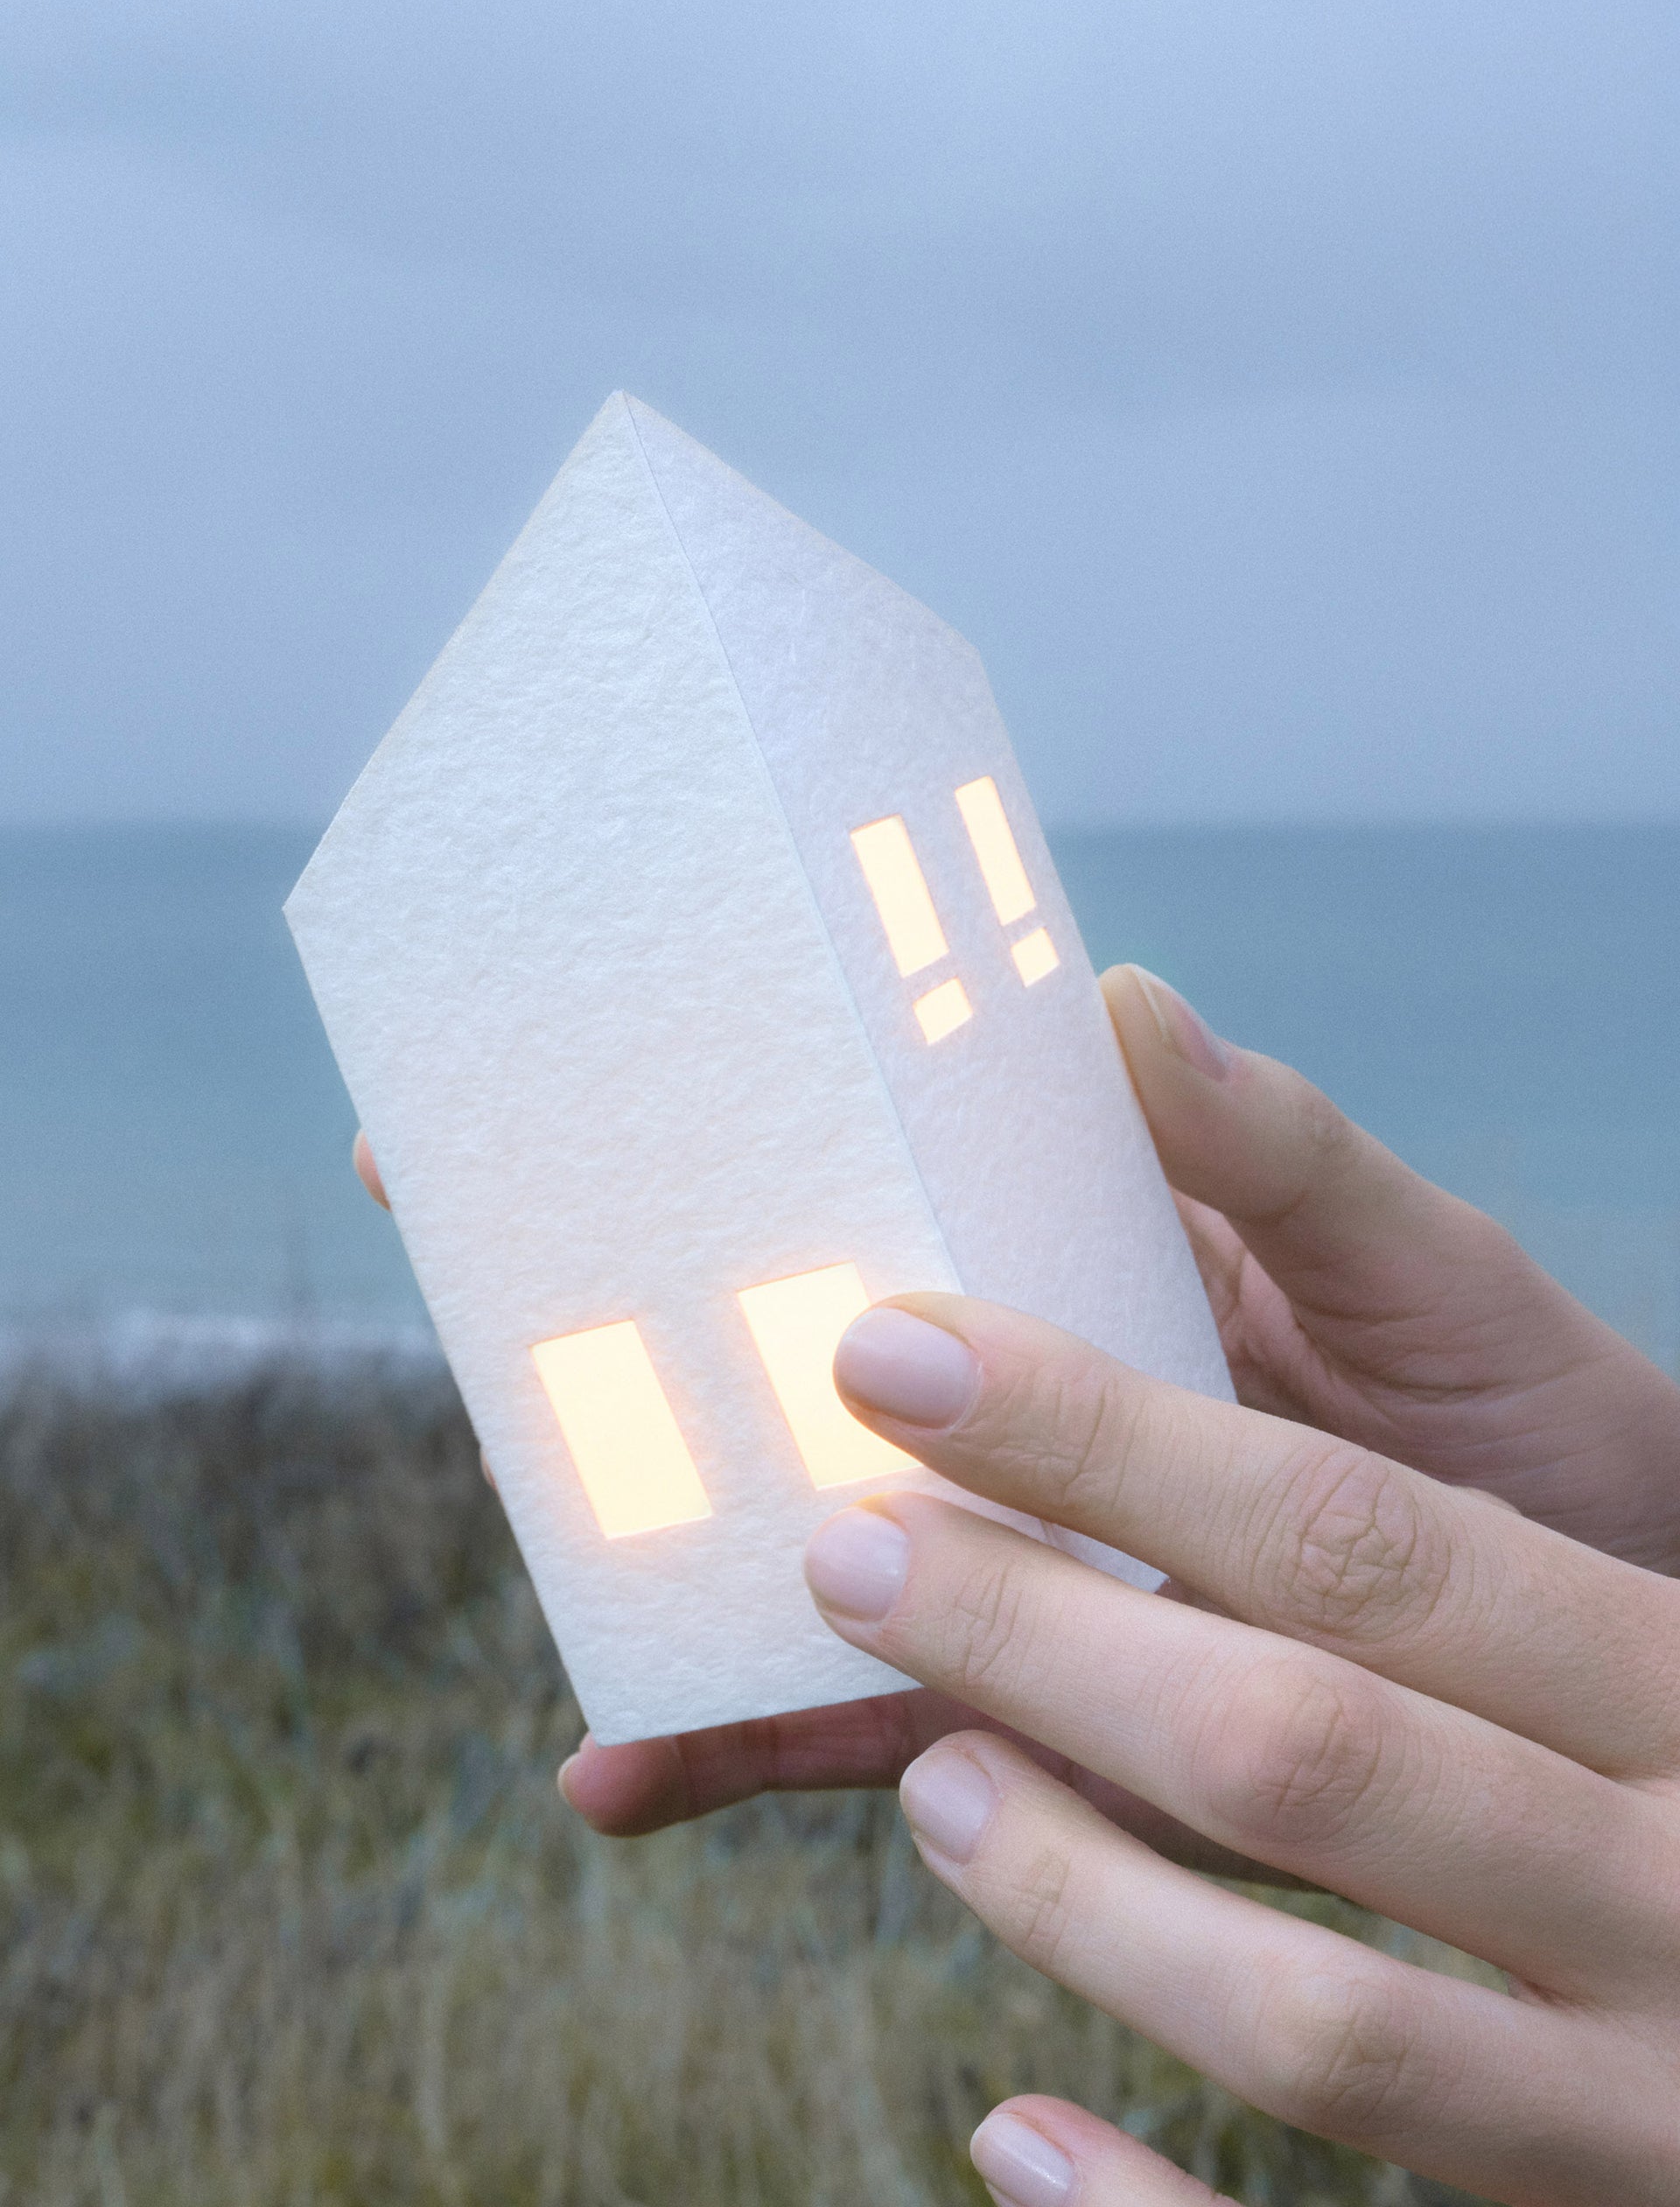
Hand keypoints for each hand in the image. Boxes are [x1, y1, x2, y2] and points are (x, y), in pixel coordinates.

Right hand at [530, 965, 1679, 1831]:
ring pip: (808, 1548)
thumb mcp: (1430, 1272)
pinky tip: (638, 1770)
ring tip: (558, 1580)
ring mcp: (1029, 1554)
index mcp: (1107, 1255)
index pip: (898, 1165)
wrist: (1627, 1664)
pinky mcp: (1042, 1707)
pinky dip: (747, 1747)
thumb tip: (1111, 995)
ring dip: (668, 1572)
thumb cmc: (1547, 1423)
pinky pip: (878, 1724)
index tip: (574, 1063)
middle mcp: (1040, 1401)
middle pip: (802, 1354)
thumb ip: (1282, 1158)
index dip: (740, 1117)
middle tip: (485, 1298)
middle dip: (640, 1334)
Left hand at [801, 1292, 1679, 2205]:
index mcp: (1663, 1664)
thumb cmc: (1667, 1636)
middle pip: (1298, 1752)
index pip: (1350, 1540)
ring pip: (1317, 2033)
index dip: (1100, 1443)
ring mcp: (1630, 2087)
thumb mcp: (1574, 1440)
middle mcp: (1665, 1873)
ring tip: (927, 1782)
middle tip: (848, 1551)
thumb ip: (1353, 1239)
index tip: (900, 1359)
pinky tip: (1005, 2126)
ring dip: (1076, 1903)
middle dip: (1036, 1641)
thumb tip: (1114, 1012)